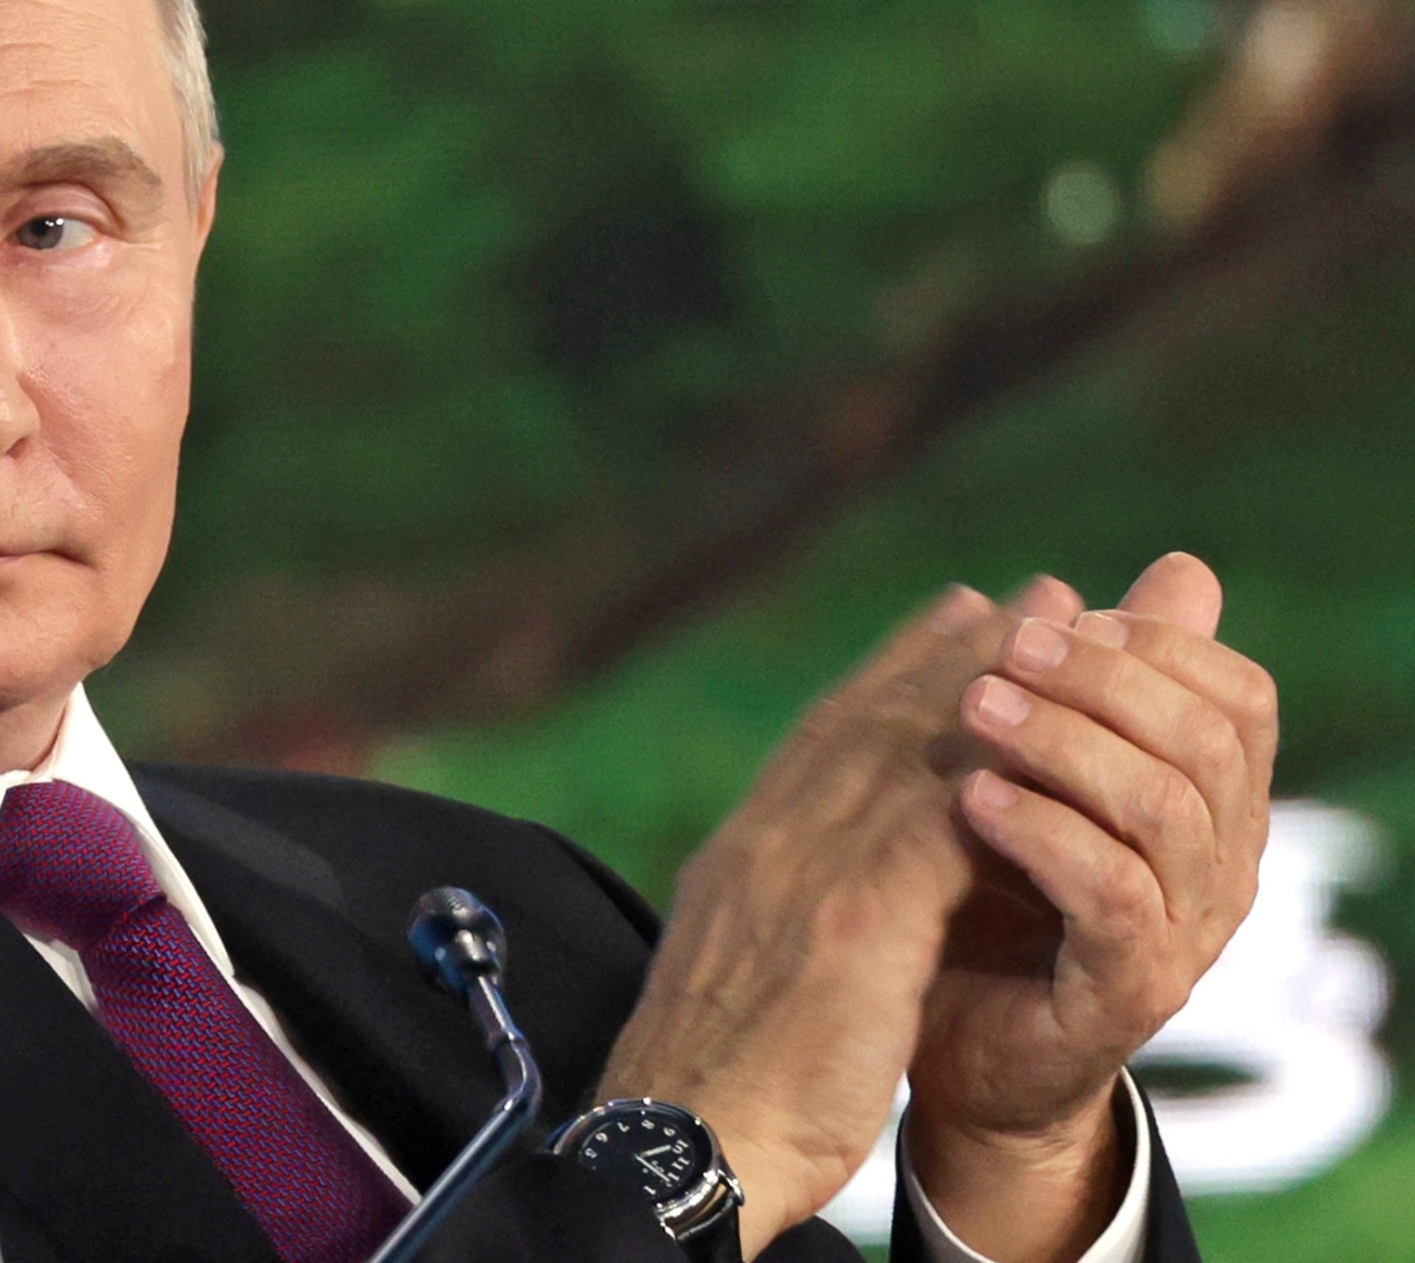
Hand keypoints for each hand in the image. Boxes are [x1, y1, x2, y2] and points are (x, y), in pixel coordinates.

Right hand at [596, 580, 1079, 1255]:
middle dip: (959, 651)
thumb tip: (807, 904)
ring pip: (910, 750)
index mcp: (741, 858)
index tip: (957, 621)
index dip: (899, 673)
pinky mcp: (850, 923)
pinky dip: (996, 777)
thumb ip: (781, 916)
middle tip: (1035, 597)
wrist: (681, 1145)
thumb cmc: (710, 1091)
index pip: (825, 739)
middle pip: (873, 720)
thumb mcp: (741, 976)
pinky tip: (1051, 745)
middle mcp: (766, 843)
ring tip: (1062, 632)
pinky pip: (941, 827)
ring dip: (997, 684)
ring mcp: (802, 875)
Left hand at [907, 553, 1277, 1260]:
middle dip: (1104, 680)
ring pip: (1165, 807)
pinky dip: (1043, 830)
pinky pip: (1113, 893)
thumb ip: (1095, 679)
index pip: (1237, 695)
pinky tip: (971, 796)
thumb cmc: (992, 890)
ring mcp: (1187, 932)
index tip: (1051, 614)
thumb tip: (1180, 567)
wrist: (946, 1041)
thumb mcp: (1035, 768)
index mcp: (1213, 802)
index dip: (1152, 644)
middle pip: (1209, 740)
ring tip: (974, 707)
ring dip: (1064, 742)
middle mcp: (1221, 865)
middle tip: (1002, 652)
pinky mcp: (1132, 990)